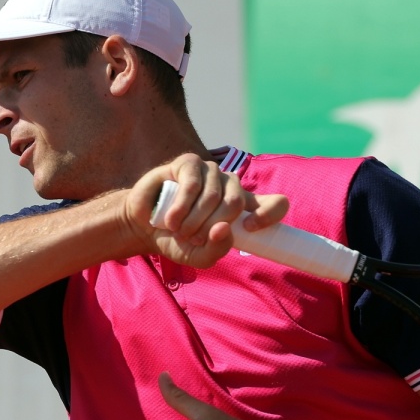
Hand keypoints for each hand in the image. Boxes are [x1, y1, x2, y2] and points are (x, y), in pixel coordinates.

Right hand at [124, 153, 287, 267]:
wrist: (143, 227)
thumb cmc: (176, 240)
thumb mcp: (198, 256)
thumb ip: (216, 250)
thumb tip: (224, 229)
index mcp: (242, 208)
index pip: (276, 203)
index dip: (269, 214)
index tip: (249, 229)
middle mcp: (230, 187)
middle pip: (236, 203)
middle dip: (211, 226)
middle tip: (192, 237)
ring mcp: (211, 173)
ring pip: (213, 196)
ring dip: (191, 221)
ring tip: (176, 228)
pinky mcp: (190, 163)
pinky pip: (193, 184)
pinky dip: (180, 207)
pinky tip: (169, 218)